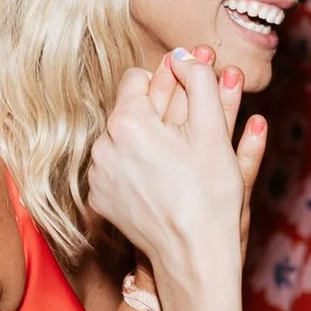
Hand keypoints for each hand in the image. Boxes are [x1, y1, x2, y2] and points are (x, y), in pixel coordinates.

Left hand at [87, 46, 261, 296]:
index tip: (187, 106)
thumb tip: (185, 55)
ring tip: (174, 164)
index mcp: (128, 122)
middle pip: (128, 111)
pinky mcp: (98, 199)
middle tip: (187, 135)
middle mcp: (102, 145)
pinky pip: (114, 168)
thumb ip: (199, 81)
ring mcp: (97, 175)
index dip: (168, 86)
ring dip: (143, 143)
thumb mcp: (213, 132)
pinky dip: (133, 170)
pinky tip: (159, 184)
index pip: (138, 78)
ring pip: (120, 140)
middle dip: (156, 116)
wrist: (194, 255)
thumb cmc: (210, 195)